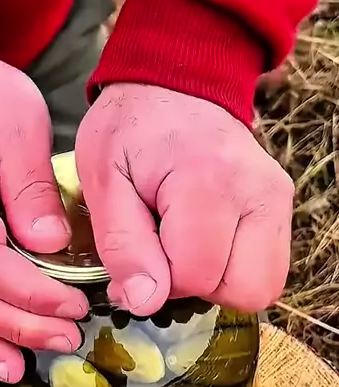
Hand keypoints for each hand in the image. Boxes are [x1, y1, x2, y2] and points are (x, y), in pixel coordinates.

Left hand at [76, 84, 293, 314]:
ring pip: (261, 286)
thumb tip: (144, 303)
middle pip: (241, 290)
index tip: (138, 249)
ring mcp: (277, 198)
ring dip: (217, 280)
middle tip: (164, 249)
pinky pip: (267, 268)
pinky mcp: (282, 204)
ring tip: (185, 242)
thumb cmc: (129, 129)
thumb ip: (122, 245)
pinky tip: (205, 237)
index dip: (158, 280)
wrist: (173, 83)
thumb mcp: (104, 180)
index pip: (195, 276)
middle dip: (195, 285)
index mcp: (207, 182)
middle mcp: (257, 192)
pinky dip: (234, 267)